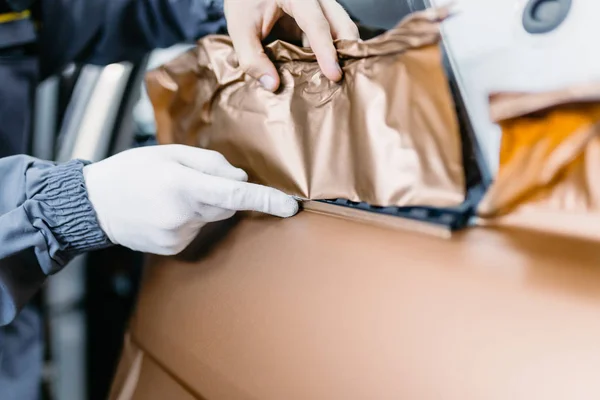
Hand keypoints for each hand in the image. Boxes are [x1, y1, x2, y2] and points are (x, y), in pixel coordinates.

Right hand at [83, 145, 298, 254]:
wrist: (94, 206)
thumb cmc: (130, 171)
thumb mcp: (168, 152)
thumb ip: (209, 162)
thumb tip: (240, 179)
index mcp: (182, 185)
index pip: (235, 195)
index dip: (266, 200)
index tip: (289, 206)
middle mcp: (182, 214)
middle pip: (226, 204)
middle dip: (222, 191)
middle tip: (192, 179)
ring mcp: (178, 235)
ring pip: (212, 217)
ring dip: (204, 204)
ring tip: (171, 195)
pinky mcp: (173, 248)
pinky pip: (197, 229)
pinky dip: (191, 218)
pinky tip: (166, 211)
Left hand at [224, 0, 358, 90]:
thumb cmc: (244, 2)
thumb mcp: (240, 28)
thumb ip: (252, 57)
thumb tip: (273, 85)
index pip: (317, 23)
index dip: (326, 50)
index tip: (334, 74)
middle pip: (342, 23)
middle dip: (347, 51)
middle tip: (344, 80)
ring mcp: (320, 7)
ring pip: (342, 29)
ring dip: (341, 54)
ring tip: (336, 80)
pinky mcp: (318, 18)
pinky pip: (332, 35)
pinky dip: (330, 54)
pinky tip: (325, 72)